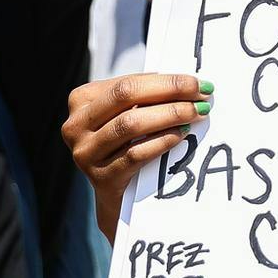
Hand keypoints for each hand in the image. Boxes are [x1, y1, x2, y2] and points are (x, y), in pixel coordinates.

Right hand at [63, 73, 212, 216]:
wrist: (117, 196)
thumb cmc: (127, 145)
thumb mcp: (127, 114)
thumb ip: (145, 96)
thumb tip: (186, 81)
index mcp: (82, 100)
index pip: (127, 83)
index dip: (165, 81)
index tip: (198, 83)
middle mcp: (76, 125)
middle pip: (126, 97)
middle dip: (170, 92)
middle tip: (202, 96)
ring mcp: (85, 153)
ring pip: (130, 124)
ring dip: (170, 115)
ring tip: (197, 113)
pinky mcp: (100, 178)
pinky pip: (135, 154)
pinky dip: (162, 141)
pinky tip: (181, 135)